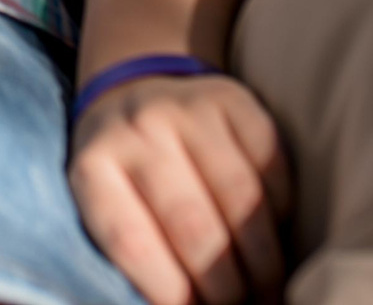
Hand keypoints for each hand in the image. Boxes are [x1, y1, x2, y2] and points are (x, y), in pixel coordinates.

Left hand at [69, 72, 291, 304]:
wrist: (134, 90)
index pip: (131, 242)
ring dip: (264, 259)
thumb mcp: (107, 205)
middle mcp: (136, 131)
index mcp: (92, 167)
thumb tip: (183, 304)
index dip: (170, 292)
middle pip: (191, 225)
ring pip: (240, 197)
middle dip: (226, 286)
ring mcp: (184, 109)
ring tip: (269, 291)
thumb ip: (137, 251)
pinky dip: (280, 208)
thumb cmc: (124, 174)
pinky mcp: (231, 98)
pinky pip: (271, 163)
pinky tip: (276, 232)